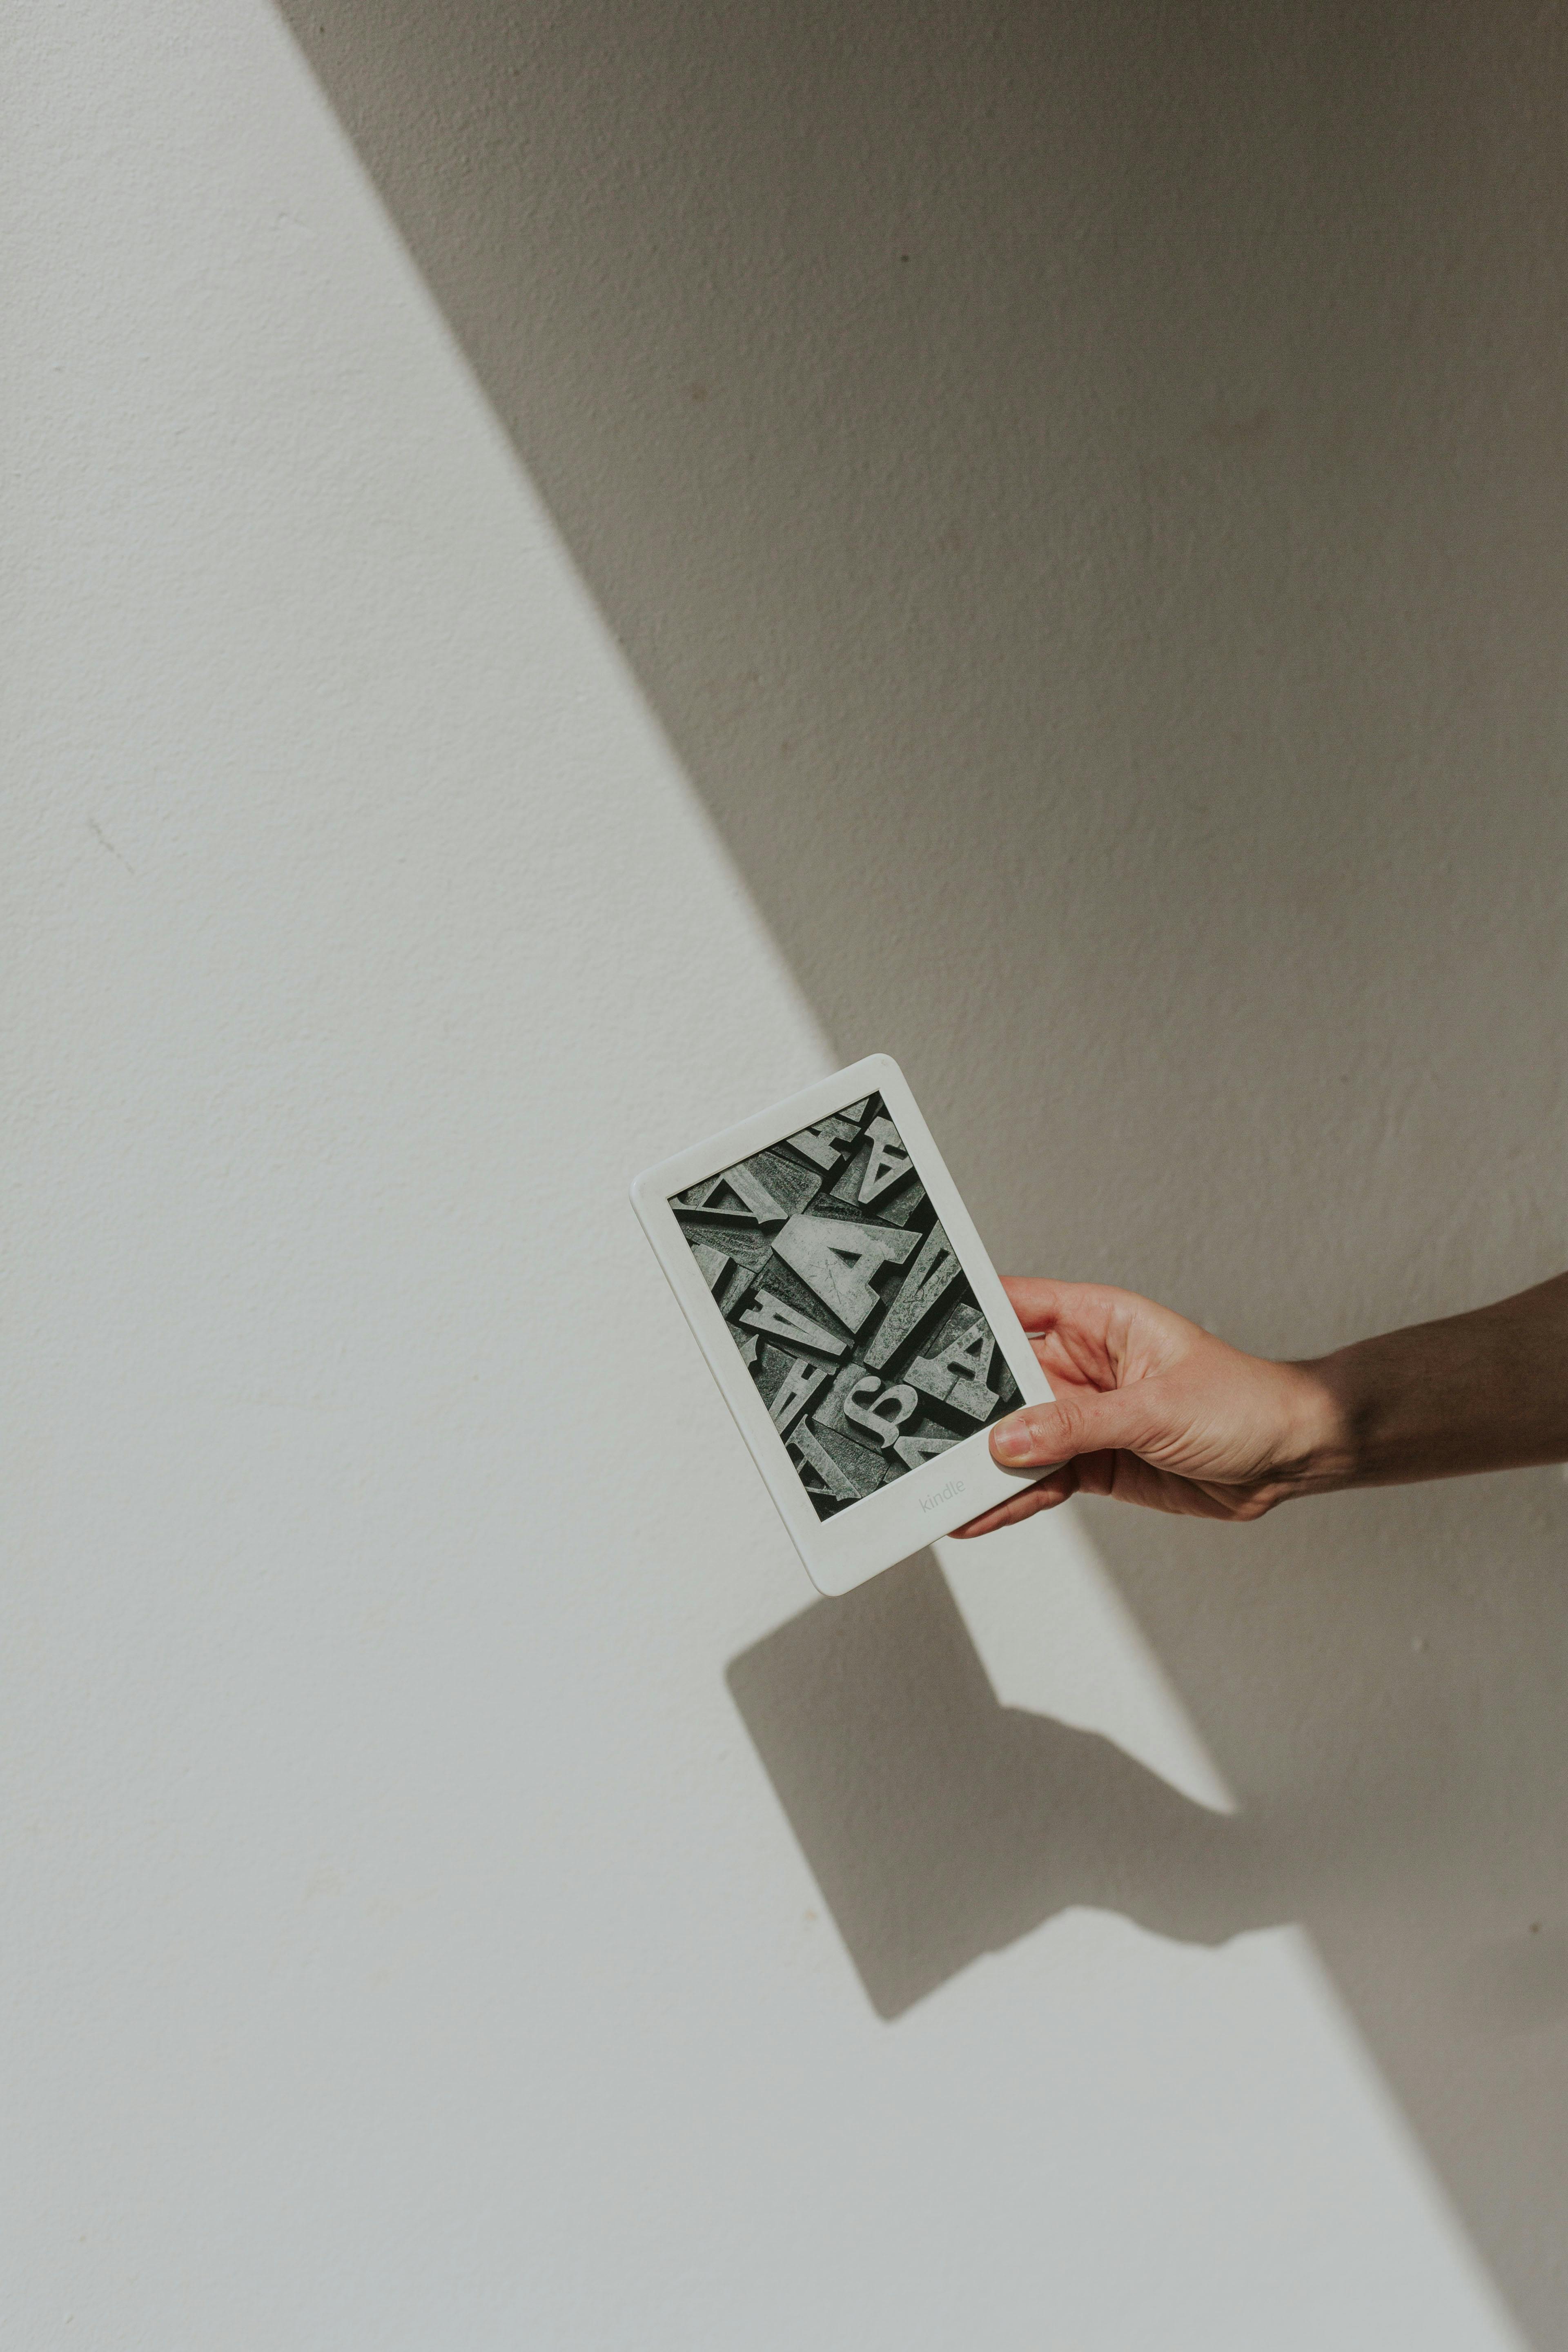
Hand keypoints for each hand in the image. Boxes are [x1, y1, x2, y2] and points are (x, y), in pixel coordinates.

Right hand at [952, 1278, 1337, 1538]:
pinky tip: (981, 1514)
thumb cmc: (1245, 1403)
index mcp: (1098, 1321)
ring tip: (939, 1489)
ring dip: (982, 1464)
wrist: (1292, 1456)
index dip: (966, 1318)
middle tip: (915, 1432)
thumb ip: (1077, 1425)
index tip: (915, 1339)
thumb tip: (1008, 1438)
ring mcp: (1085, 1416)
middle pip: (1004, 1380)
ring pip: (1016, 1437)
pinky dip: (1012, 1499)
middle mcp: (1083, 1365)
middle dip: (962, 1407)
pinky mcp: (1094, 1462)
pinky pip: (1040, 1478)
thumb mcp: (1156, 1409)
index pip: (1015, 1306)